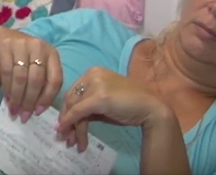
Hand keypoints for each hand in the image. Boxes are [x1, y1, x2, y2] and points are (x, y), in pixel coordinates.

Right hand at [0, 27, 61, 122]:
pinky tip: (7, 98)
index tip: (39, 112)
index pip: (55, 79)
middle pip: (37, 79)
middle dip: (30, 101)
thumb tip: (38, 110)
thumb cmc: (25, 57)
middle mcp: (39, 47)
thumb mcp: (39, 65)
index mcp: (52, 54)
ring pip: (21, 77)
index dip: (48, 98)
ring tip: (14, 110)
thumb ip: (43, 82)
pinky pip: (7, 71)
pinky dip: (7, 88)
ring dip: (17, 97)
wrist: (4, 38)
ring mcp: (22, 45)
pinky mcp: (6, 46)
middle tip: (24, 116)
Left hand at [55, 67, 172, 152]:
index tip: (63, 126)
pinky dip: (71, 123)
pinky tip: (72, 136)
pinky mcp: (99, 97)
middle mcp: (92, 74)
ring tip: (72, 143)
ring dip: (72, 127)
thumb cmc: (130, 106)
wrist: (151, 108)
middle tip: (64, 137)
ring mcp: (95, 84)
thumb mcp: (104, 105)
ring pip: (74, 107)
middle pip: (71, 99)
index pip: (73, 92)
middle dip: (66, 120)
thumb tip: (69, 121)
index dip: (66, 111)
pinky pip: (79, 111)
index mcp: (93, 72)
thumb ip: (87, 107)